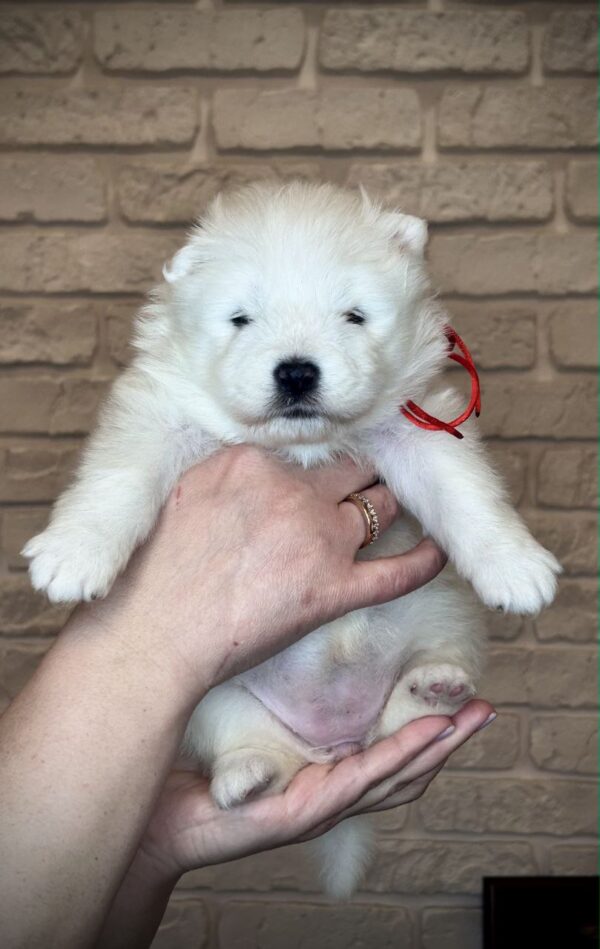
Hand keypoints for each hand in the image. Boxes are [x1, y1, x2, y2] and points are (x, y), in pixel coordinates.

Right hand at [88, 446, 446, 696]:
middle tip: (371, 470)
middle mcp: (294, 492)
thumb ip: (231, 473)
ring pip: (377, 506)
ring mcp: (320, 539)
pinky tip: (439, 550)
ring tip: (398, 502)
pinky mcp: (335, 590)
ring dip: (387, 503)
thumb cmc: (158, 571)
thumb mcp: (186, 494)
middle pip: (348, 467)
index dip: (319, 454)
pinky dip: (425, 560)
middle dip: (362, 467)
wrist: (157, 632)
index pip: (304, 448)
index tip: (327, 457)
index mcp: (254, 462)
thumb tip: (257, 468)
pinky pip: (397, 572)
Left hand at [130, 700, 493, 881]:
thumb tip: (281, 632)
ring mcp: (321, 803)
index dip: (424, 725)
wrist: (160, 818)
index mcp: (322, 769)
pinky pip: (361, 781)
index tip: (454, 696)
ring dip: (437, 749)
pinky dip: (398, 758)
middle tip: (484, 708)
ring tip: (469, 721)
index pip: (384, 747)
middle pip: (403, 765)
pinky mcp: (305, 811)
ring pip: (394, 776)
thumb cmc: (199, 772)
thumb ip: (271, 700)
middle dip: (448, 739)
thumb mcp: (244, 728)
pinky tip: (425, 739)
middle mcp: (329, 788)